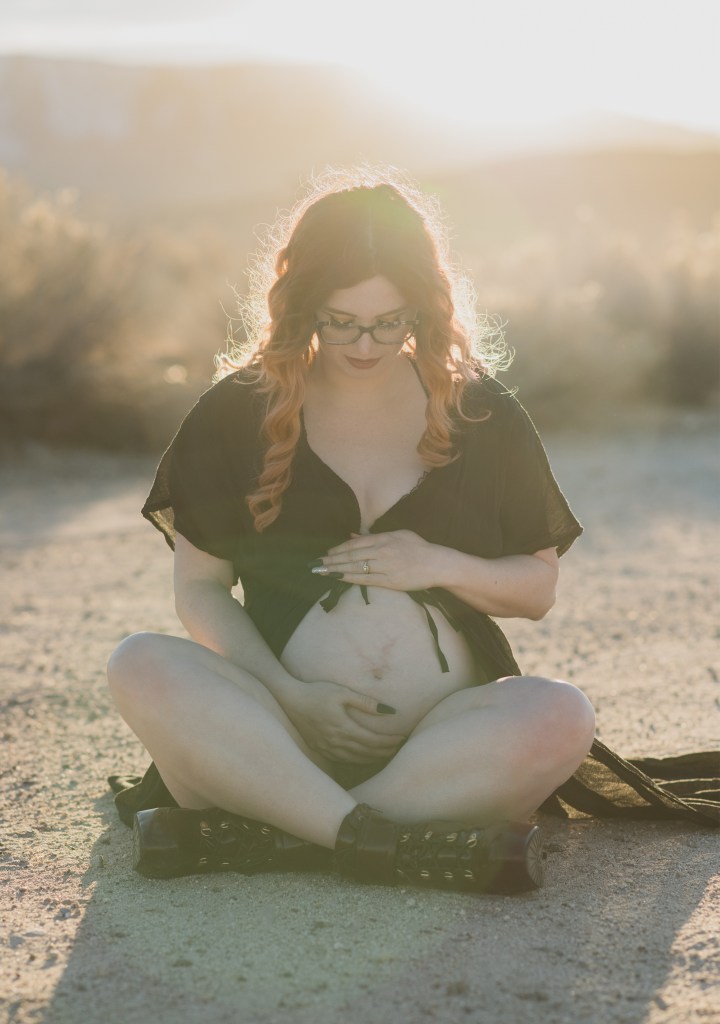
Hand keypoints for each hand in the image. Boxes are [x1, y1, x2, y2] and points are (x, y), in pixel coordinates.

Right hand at [281, 680, 407, 762]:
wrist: (289, 700)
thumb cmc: (316, 692)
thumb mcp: (342, 692)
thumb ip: (365, 702)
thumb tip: (389, 711)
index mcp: (344, 728)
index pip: (373, 740)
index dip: (389, 741)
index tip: (402, 738)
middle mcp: (336, 742)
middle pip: (367, 753)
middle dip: (385, 751)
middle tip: (399, 749)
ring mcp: (327, 748)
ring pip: (355, 760)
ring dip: (373, 759)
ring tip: (385, 754)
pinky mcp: (319, 749)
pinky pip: (342, 760)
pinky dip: (357, 761)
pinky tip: (363, 757)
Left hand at [316, 530, 438, 590]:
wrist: (436, 564)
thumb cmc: (419, 547)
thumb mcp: (398, 534)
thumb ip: (375, 535)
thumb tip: (353, 535)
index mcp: (383, 539)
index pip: (355, 544)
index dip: (338, 549)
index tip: (326, 554)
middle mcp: (382, 552)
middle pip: (351, 556)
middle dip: (331, 560)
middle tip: (316, 565)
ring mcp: (385, 567)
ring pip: (355, 568)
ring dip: (336, 570)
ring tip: (322, 572)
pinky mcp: (389, 581)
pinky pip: (366, 580)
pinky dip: (350, 578)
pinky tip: (339, 578)